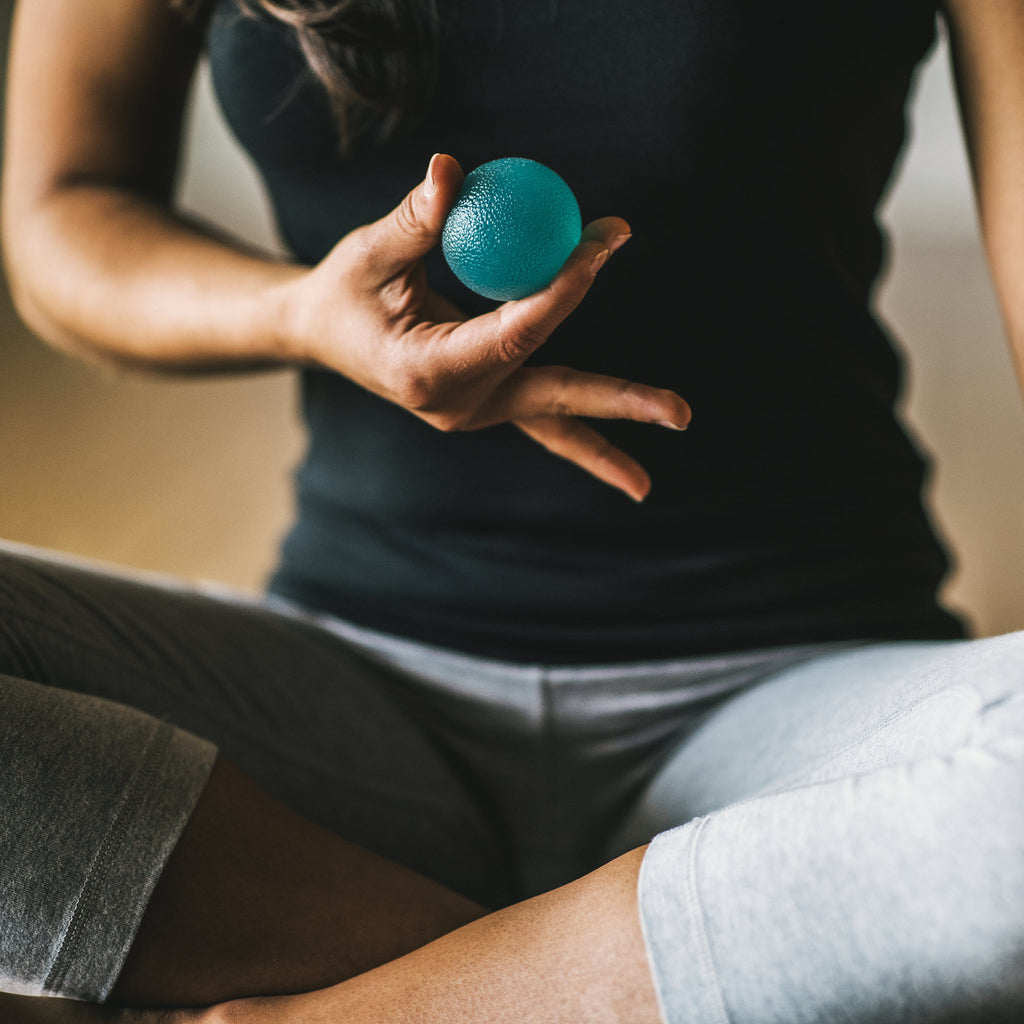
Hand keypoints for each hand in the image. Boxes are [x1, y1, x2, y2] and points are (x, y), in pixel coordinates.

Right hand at [275, 154, 689, 501]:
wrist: (323, 336)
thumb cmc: (343, 290)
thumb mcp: (369, 252)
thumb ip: (415, 217)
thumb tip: (450, 167)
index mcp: (429, 372)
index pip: (516, 330)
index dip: (564, 288)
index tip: (606, 241)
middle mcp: (458, 406)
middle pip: (553, 399)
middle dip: (619, 402)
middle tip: (681, 414)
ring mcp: (473, 413)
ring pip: (553, 418)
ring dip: (607, 428)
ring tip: (654, 468)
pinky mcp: (484, 405)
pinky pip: (542, 417)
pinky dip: (581, 428)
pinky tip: (623, 469)